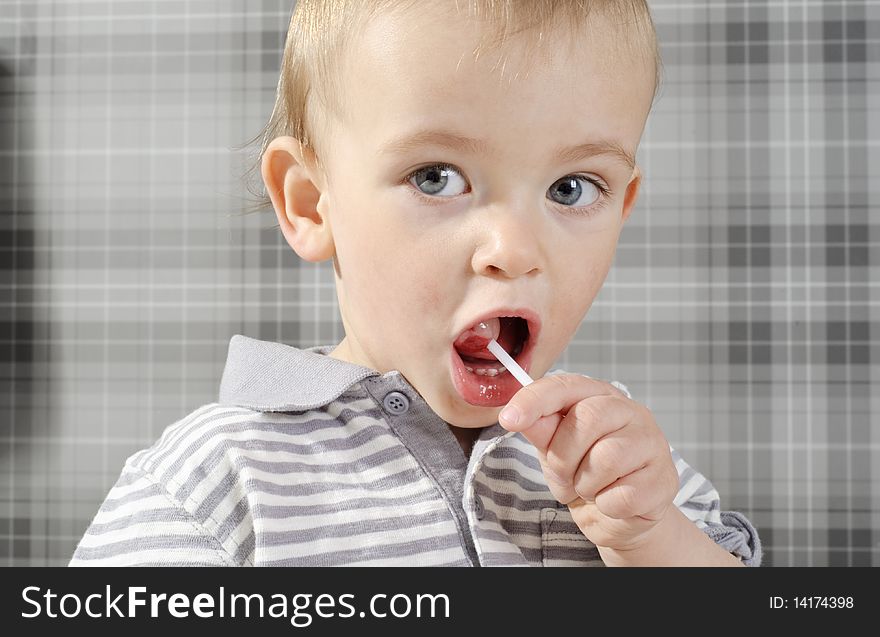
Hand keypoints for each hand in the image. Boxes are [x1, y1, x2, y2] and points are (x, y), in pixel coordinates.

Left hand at [497, 374, 679, 552]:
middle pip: (587, 419)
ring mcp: (653, 444)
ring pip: (607, 458)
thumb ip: (540, 428)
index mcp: (599, 396)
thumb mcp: (553, 448)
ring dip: (586, 484)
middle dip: (564, 456)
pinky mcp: (665, 481)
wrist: (616, 515)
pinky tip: (611, 501)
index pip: (565, 386)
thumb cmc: (584, 472)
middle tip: (566, 476)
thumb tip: (515, 413)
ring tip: (590, 487)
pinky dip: (606, 505)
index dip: (535, 400)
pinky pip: (622, 495)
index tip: (508, 419)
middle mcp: (630, 412)